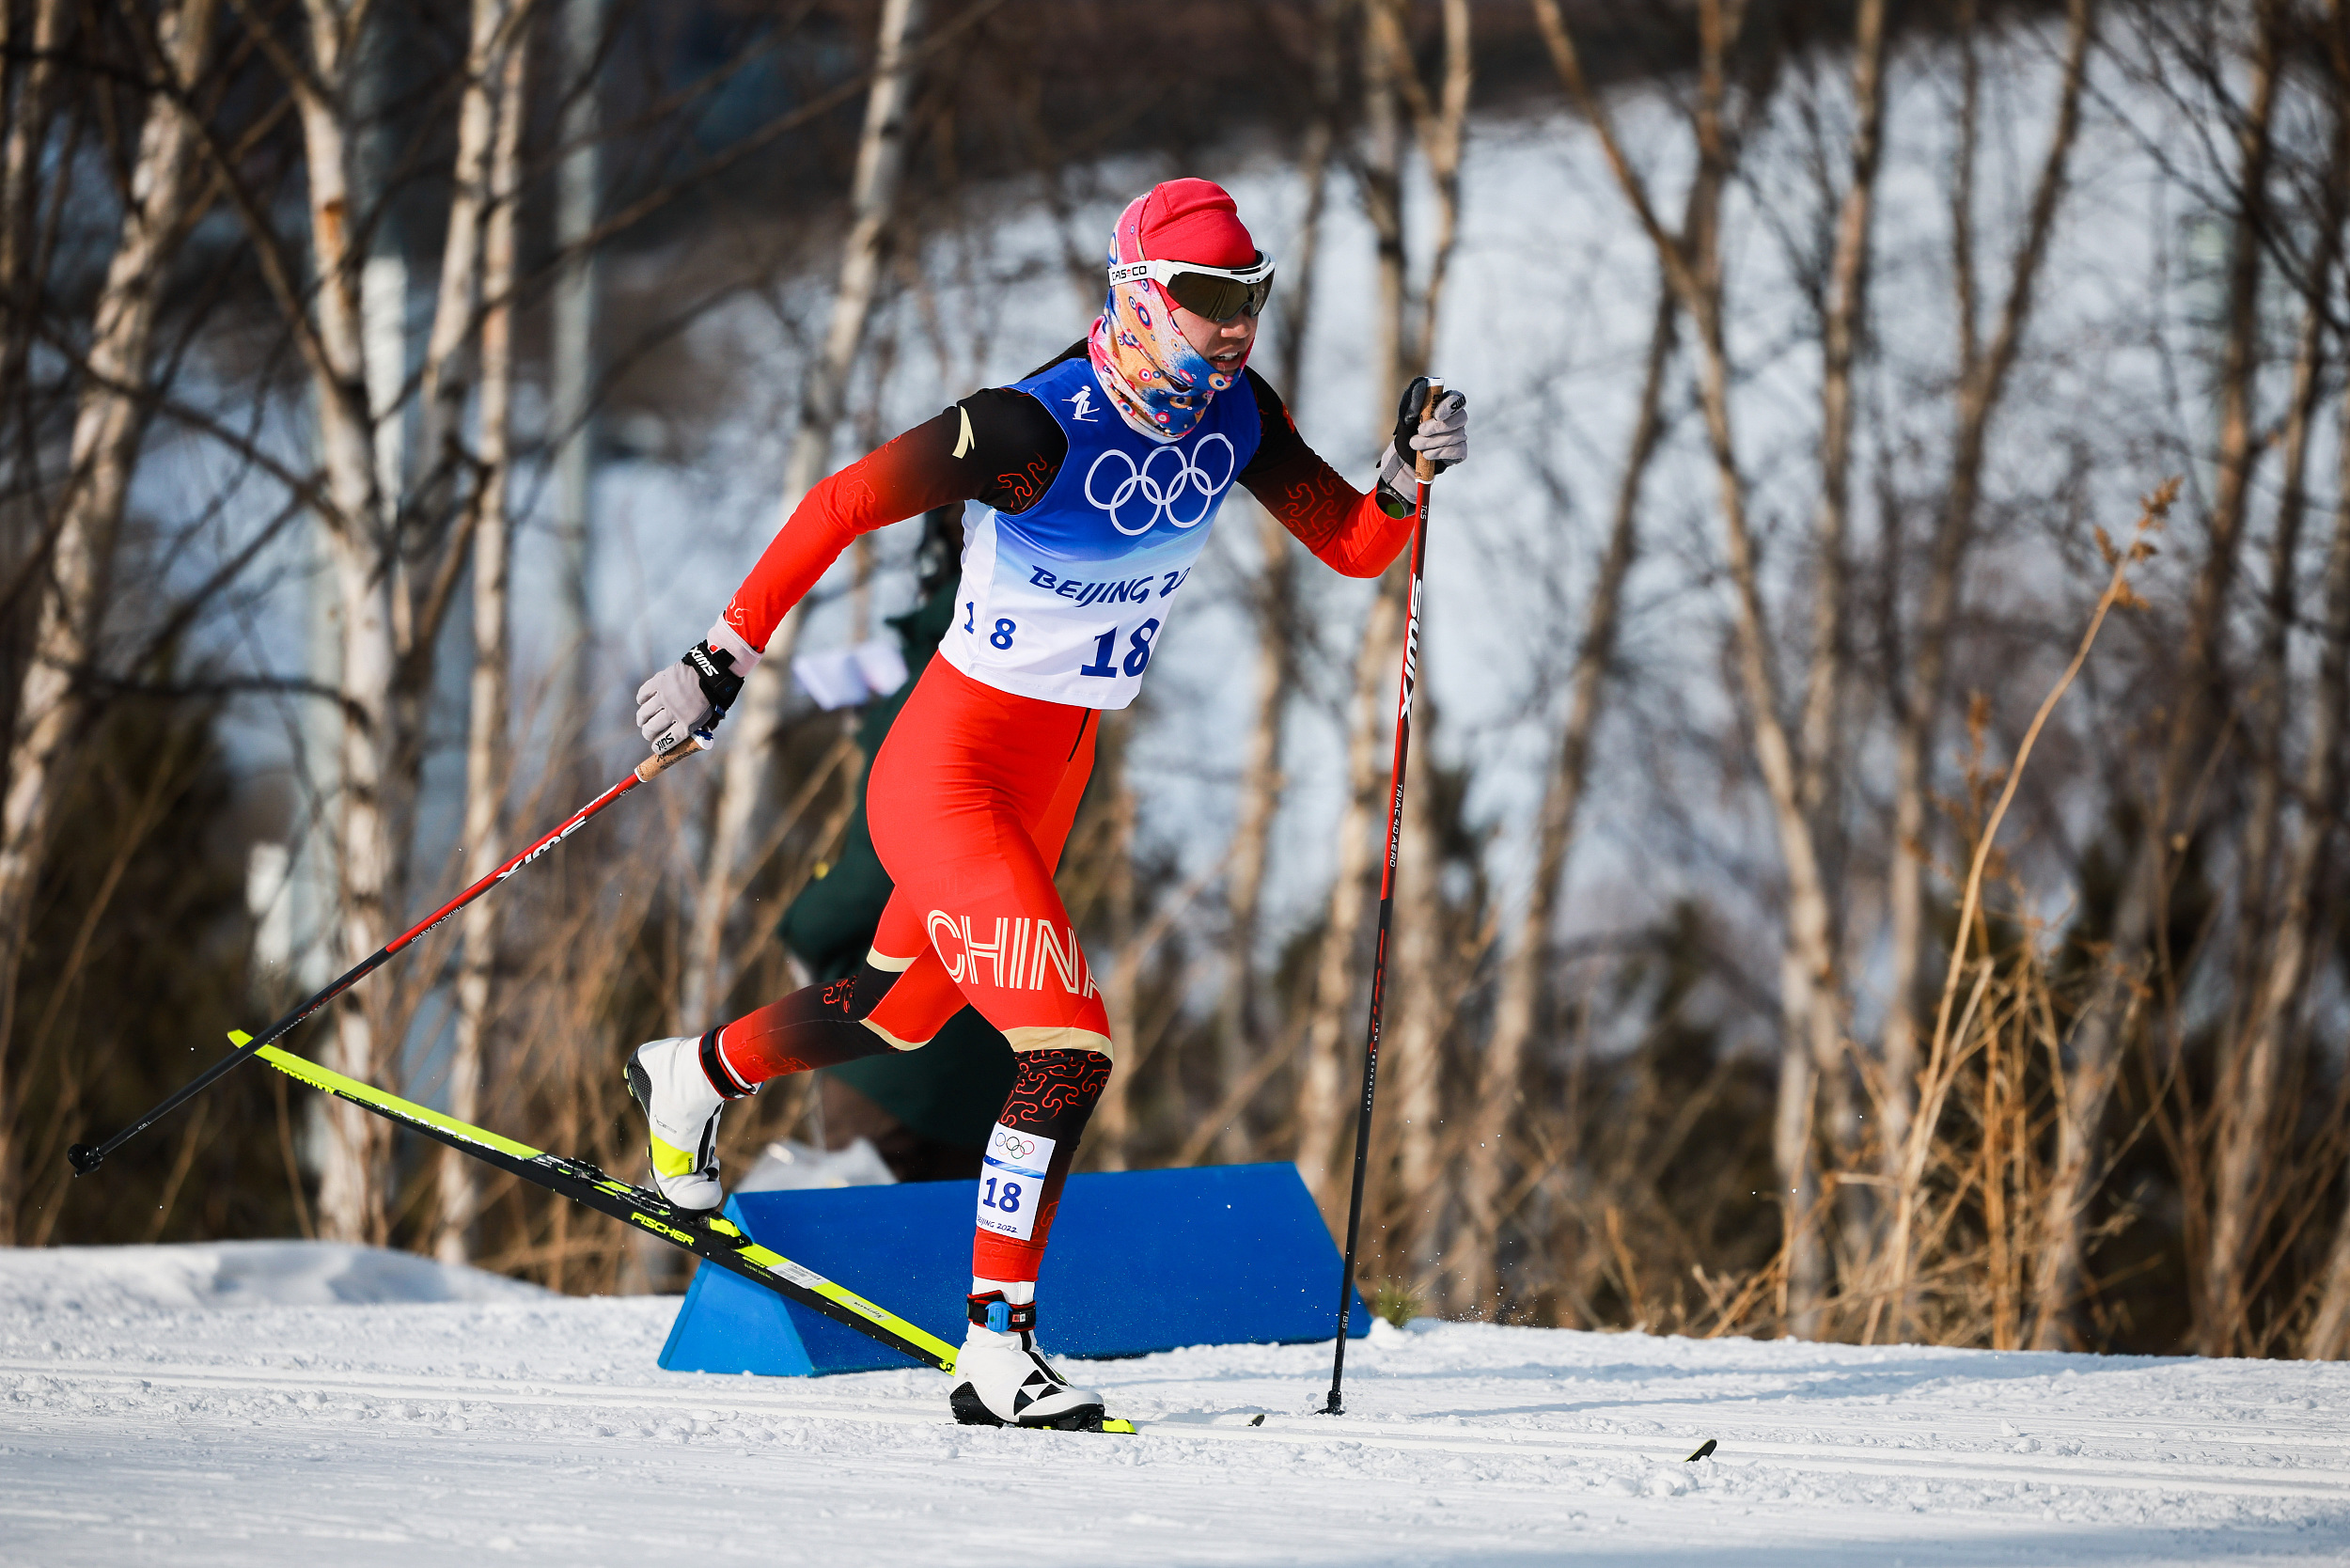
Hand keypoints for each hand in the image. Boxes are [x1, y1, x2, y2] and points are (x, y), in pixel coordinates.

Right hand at [635, 623, 757, 753]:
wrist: (713, 671)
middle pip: (651, 729)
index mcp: (688, 724)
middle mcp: (674, 712)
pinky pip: (643, 694)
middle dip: (648, 734)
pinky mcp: (659, 682)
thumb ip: (701, 729)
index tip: (655, 747)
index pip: (666, 742)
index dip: (658, 747)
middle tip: (647, 733)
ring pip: (644, 713)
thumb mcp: (712, 717)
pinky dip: (641, 699)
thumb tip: (690, 739)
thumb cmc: (714, 696)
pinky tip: (643, 702)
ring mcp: (665, 697)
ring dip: (642, 719)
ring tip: (642, 721)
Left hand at [1375, 376, 1467, 507]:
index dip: (1450, 406)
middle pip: (1461, 418)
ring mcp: (1460, 435)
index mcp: (1445, 404)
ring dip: (1431, 442)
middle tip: (1420, 431)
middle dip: (1438, 427)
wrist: (1405, 455)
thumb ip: (1413, 399)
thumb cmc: (1408, 430)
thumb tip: (1422, 384)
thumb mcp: (1406, 414)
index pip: (1457, 399)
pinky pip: (1457, 451)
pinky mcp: (1460, 452)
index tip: (1437, 415)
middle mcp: (1456, 418)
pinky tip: (1426, 454)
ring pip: (1455, 436)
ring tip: (1415, 444)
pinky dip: (1439, 453)